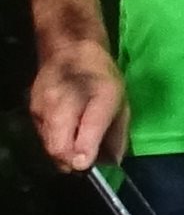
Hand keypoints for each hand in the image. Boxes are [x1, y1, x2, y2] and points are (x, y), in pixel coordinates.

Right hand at [29, 40, 125, 172]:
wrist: (70, 50)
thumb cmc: (101, 77)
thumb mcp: (119, 102)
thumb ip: (115, 133)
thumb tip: (112, 161)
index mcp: (90, 99)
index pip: (80, 135)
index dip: (83, 157)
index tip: (88, 164)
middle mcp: (59, 106)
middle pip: (58, 149)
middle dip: (73, 161)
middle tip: (87, 161)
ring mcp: (42, 109)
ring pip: (49, 146)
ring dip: (64, 154)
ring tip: (79, 147)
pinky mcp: (33, 111)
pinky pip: (44, 136)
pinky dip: (56, 141)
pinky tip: (68, 133)